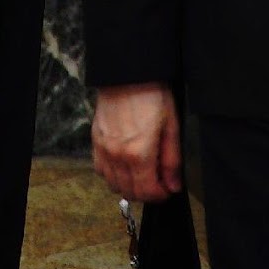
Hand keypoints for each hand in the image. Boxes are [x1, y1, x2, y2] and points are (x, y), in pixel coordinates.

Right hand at [91, 83, 182, 202]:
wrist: (127, 73)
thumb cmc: (152, 94)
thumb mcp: (171, 126)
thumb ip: (171, 161)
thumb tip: (173, 185)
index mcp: (138, 153)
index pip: (147, 192)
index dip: (160, 195)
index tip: (167, 189)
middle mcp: (117, 156)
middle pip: (129, 192)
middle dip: (146, 193)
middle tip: (157, 182)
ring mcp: (103, 149)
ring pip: (113, 184)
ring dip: (128, 186)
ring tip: (142, 174)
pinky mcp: (95, 140)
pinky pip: (100, 170)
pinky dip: (112, 174)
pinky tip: (124, 165)